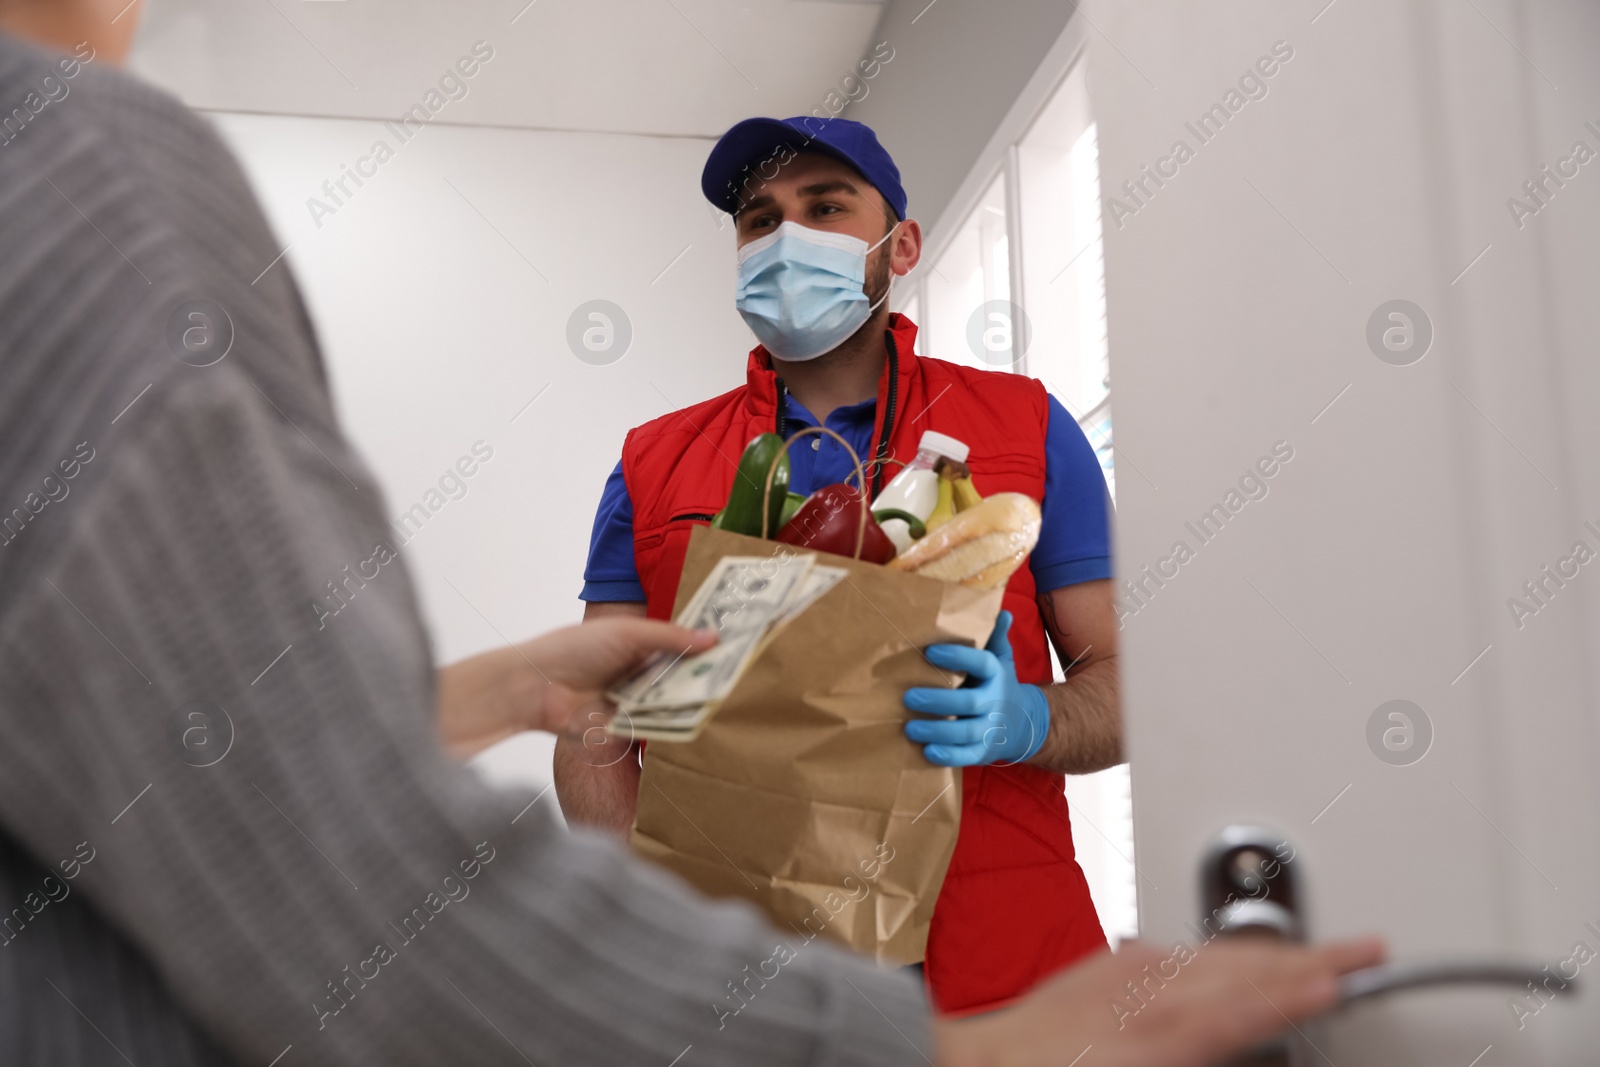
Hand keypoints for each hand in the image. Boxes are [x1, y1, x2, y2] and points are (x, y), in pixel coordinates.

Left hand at [437, 618, 715, 758]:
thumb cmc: (574, 648)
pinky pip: (660, 728)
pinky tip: (712, 724)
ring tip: (742, 699)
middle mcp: (640, 673)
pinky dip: (680, 726)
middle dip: (709, 676)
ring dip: (698, 702)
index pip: (681, 643)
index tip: (742, 644)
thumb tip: (714, 637)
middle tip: (751, 675)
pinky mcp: (629, 729)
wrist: (536, 689)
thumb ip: (670, 637)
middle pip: (682, 675)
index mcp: (639, 644)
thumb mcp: (627, 634)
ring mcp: (636, 702)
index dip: (707, 645)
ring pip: (675, 702)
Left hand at [904, 612, 1048, 765]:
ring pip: (965, 733)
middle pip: (969, 703)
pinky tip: (927, 751)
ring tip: (909, 728)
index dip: (957, 657)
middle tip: (908, 697)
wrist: (1023, 723)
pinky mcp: (984, 751)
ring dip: (936, 731)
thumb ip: (995, 638)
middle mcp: (995, 702)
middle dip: (938, 701)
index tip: (930, 651)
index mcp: (996, 675)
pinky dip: (948, 756)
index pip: (980, 663)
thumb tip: (1001, 611)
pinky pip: (967, 756)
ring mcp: (990, 729)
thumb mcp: (1001, 660)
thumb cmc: (998, 684)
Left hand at [934, 935, 1385, 1066]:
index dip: (1290, 993)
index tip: (1335, 978)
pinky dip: (1223, 953)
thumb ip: (1194, 1048)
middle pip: (1237, 970)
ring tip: (1328, 951)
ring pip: (1213, 954)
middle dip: (1306, 956)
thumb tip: (1247, 1046)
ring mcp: (1119, 973)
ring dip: (1274, 950)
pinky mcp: (1108, 964)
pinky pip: (1180, 952)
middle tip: (1368, 949)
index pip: (1236, 1011)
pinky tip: (1245, 958)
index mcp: (1145, 1038)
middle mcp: (1135, 996)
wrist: (967, 1064)